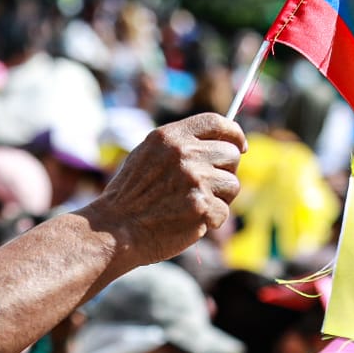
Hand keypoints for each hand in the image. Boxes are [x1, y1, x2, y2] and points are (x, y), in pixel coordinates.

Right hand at [85, 113, 244, 267]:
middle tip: (207, 187)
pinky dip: (211, 221)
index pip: (217, 122)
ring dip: (219, 199)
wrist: (114, 229)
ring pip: (233, 185)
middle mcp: (184, 153)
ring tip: (192, 206)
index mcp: (170, 137)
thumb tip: (220, 143)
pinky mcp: (201, 206)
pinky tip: (188, 222)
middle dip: (225, 172)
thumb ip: (179, 146)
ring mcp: (194, 179)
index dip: (234, 134)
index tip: (240, 146)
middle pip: (231, 154)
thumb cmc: (130, 196)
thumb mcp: (146, 156)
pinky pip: (224, 212)